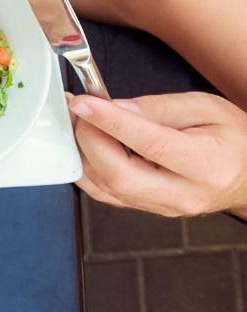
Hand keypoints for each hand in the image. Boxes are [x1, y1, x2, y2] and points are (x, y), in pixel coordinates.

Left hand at [68, 91, 246, 216]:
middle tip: (79, 110)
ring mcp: (165, 208)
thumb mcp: (205, 107)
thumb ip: (159, 107)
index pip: (151, 145)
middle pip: (121, 177)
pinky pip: (106, 194)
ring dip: (83, 153)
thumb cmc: (233, 138)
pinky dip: (88, 168)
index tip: (83, 102)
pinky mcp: (148, 209)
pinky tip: (85, 144)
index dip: (111, 122)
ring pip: (107, 188)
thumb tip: (115, 107)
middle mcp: (185, 194)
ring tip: (79, 121)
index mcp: (208, 165)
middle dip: (89, 140)